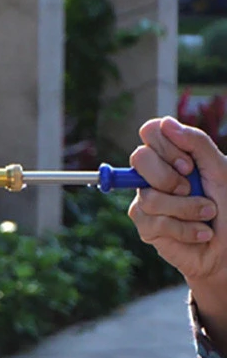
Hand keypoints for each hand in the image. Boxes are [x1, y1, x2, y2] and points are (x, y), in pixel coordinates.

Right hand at [128, 116, 226, 288]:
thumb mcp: (220, 170)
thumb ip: (196, 143)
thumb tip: (165, 123)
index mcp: (171, 156)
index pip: (150, 133)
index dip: (165, 145)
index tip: (188, 165)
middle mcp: (153, 175)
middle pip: (139, 158)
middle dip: (169, 177)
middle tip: (190, 188)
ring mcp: (146, 200)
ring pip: (150, 196)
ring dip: (187, 208)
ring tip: (206, 215)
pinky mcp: (146, 227)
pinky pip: (156, 222)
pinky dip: (186, 228)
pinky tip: (200, 233)